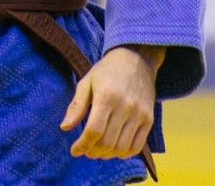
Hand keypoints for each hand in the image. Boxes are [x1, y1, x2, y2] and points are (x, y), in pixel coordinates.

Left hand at [59, 45, 163, 159]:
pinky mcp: (149, 119)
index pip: (94, 130)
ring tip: (98, 150)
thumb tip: (64, 127)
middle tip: (86, 150)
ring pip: (121, 148)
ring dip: (107, 155)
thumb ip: (76, 106)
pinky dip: (124, 154)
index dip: (82, 144)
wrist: (136, 59)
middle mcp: (125, 106)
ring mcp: (139, 114)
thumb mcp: (87, 82)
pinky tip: (114, 149)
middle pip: (107, 142)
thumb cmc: (107, 70)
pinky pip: (136, 146)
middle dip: (93, 151)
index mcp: (106, 95)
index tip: (74, 150)